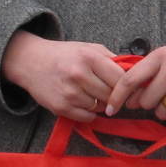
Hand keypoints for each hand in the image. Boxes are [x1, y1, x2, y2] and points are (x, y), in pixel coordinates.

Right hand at [2, 33, 126, 122]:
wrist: (31, 61)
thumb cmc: (65, 55)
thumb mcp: (89, 48)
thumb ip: (112, 59)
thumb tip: (135, 73)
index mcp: (89, 57)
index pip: (121, 78)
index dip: (126, 85)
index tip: (127, 87)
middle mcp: (79, 75)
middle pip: (112, 95)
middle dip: (114, 95)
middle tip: (109, 92)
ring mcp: (69, 92)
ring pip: (101, 108)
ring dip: (101, 104)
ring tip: (93, 94)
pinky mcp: (60, 107)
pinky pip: (88, 117)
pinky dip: (90, 113)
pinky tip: (84, 102)